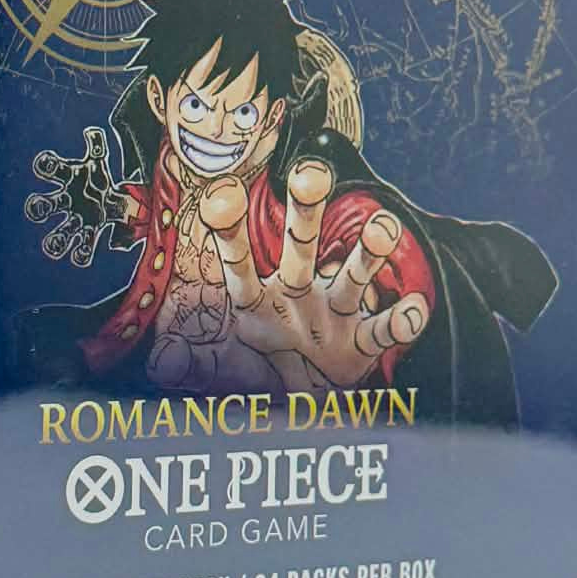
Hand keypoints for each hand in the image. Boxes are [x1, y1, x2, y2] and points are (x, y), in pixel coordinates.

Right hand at [25, 127, 127, 267]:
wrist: (109, 201)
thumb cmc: (96, 179)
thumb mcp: (97, 161)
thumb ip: (96, 146)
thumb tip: (91, 132)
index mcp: (66, 179)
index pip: (50, 169)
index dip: (45, 166)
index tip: (46, 164)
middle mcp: (65, 201)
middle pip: (44, 205)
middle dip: (37, 208)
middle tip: (36, 209)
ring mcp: (75, 219)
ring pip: (59, 233)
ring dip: (55, 240)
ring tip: (54, 246)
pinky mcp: (89, 233)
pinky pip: (82, 248)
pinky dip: (80, 253)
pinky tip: (81, 254)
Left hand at [199, 159, 429, 389]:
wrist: (307, 403)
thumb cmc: (261, 375)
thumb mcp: (223, 373)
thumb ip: (193, 366)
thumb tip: (163, 361)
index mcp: (256, 297)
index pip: (240, 262)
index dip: (231, 234)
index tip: (222, 198)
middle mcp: (298, 291)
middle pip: (302, 245)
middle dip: (307, 210)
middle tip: (311, 174)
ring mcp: (334, 311)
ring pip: (352, 274)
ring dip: (368, 252)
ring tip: (381, 230)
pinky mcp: (364, 340)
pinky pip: (384, 328)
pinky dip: (403, 320)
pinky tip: (413, 309)